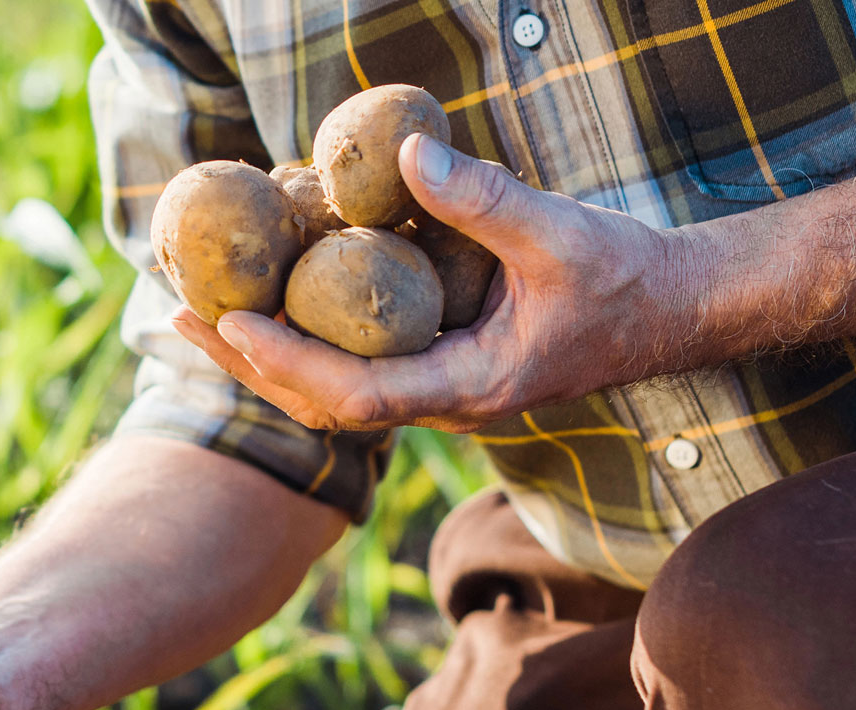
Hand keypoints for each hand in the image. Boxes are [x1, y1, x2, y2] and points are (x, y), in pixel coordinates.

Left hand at [174, 133, 701, 431]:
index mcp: (470, 387)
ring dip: (267, 356)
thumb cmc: (628, 279)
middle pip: (324, 404)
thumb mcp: (561, 234)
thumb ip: (484, 201)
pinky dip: (307, 339)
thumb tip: (403, 159)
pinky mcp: (442, 363)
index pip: (357, 396)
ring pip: (334, 392)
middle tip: (180, 316)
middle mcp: (445, 400)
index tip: (231, 323)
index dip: (288, 363)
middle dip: (249, 364)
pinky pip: (357, 364)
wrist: (675, 309)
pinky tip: (274, 303)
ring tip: (203, 313)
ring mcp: (441, 387)